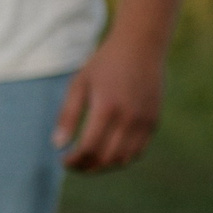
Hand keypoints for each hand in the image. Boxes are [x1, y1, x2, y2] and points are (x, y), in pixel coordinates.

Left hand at [52, 34, 166, 172]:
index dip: (74, 160)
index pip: (89, 148)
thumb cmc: (105, 63)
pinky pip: (138, 151)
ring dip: (104, 166)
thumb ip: (67, 115)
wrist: (141, 45)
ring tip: (89, 161)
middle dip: (87, 167)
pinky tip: (107, 152)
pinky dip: (121, 158)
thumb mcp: (79, 84)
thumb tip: (58, 145)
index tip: (64, 160)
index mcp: (107, 107)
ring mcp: (144, 120)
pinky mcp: (154, 121)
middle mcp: (129, 117)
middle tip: (74, 164)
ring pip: (123, 159)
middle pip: (106, 158)